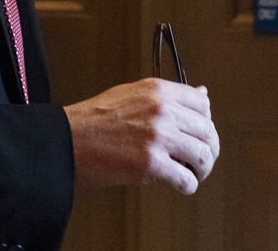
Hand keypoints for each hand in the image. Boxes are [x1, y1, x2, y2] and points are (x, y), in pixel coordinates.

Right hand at [62, 78, 219, 193]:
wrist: (68, 140)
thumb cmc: (93, 120)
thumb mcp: (131, 94)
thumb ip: (166, 97)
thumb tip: (201, 95)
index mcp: (157, 91)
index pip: (202, 103)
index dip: (205, 121)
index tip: (200, 132)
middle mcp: (161, 110)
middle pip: (207, 131)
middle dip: (208, 150)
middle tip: (200, 160)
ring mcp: (158, 137)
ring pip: (203, 156)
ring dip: (201, 170)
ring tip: (191, 173)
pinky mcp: (151, 164)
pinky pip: (187, 180)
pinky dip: (187, 186)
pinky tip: (178, 184)